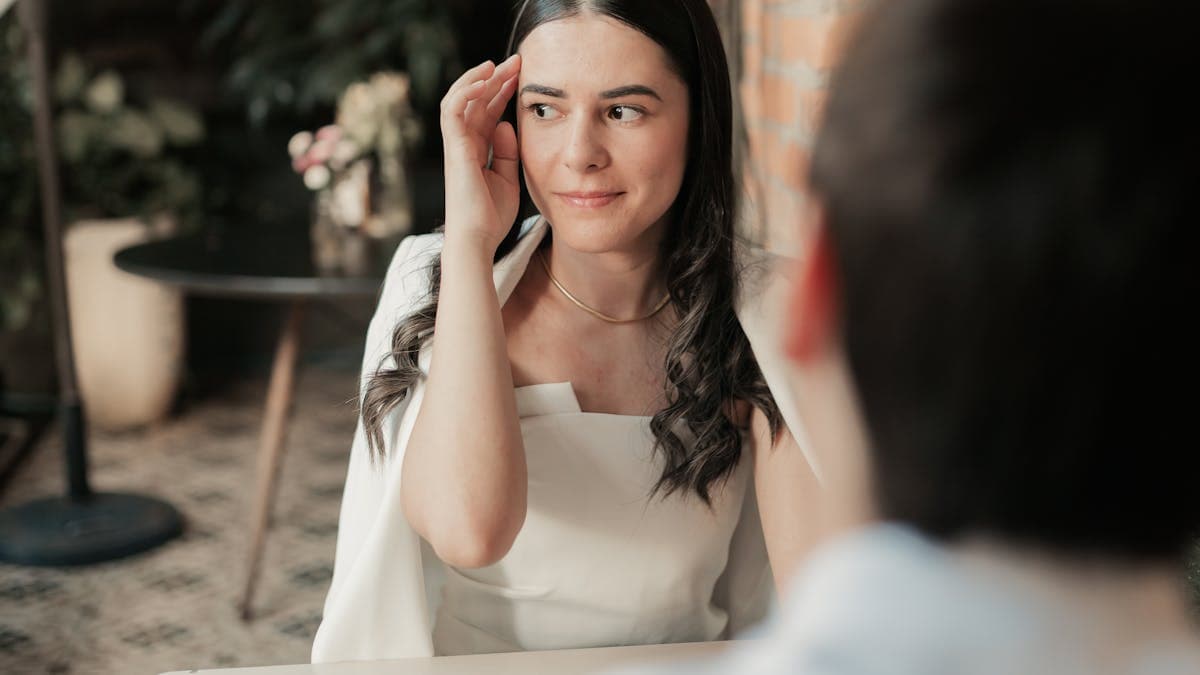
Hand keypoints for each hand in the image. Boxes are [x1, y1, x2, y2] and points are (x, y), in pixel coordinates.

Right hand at [441, 55, 521, 255]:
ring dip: (477, 78)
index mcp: (476, 150)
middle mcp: (463, 144)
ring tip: (496, 64)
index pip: (487, 112)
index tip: (522, 75)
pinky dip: (466, 91)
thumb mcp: (508, 178)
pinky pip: (453, 110)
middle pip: (476, 101)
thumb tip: (507, 125)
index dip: (502, 91)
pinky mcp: (453, 148)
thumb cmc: (491, 216)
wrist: (478, 239)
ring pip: (459, 98)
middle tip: (517, 60)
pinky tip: (484, 80)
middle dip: (495, 78)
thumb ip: (507, 151)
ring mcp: (456, 145)